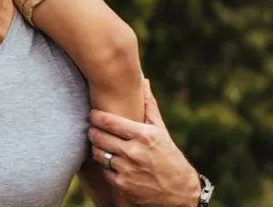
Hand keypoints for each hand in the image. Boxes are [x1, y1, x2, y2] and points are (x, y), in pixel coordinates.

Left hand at [88, 79, 201, 206]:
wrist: (180, 191)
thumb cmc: (169, 156)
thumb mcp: (161, 131)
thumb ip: (149, 106)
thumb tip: (144, 80)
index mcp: (143, 135)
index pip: (107, 120)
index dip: (95, 116)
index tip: (93, 115)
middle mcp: (134, 152)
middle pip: (97, 136)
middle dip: (93, 132)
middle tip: (94, 130)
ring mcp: (127, 169)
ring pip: (97, 153)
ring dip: (97, 149)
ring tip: (102, 145)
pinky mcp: (122, 185)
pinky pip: (103, 170)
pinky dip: (105, 166)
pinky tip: (111, 162)